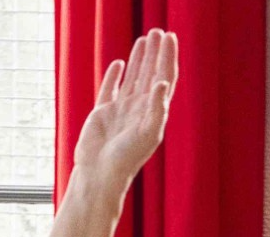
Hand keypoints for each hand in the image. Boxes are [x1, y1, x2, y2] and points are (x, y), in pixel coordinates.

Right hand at [73, 29, 178, 193]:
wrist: (100, 173)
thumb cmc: (126, 158)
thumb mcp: (147, 133)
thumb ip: (157, 108)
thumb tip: (162, 82)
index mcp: (153, 112)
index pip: (164, 78)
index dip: (168, 57)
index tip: (170, 37)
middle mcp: (140, 109)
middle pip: (151, 74)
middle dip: (155, 53)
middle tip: (158, 31)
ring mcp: (121, 111)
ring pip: (133, 78)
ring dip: (140, 59)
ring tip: (144, 39)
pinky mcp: (103, 114)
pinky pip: (111, 89)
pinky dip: (115, 75)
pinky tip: (119, 64)